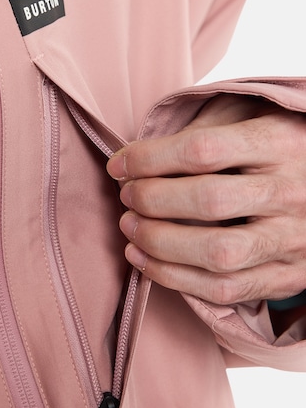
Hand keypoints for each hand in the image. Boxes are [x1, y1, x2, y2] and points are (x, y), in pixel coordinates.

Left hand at [107, 95, 305, 304]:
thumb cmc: (275, 148)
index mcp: (281, 141)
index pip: (203, 149)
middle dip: (152, 200)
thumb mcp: (249, 117)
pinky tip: (144, 260)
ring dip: (159, 244)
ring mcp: (293, 239)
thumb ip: (203, 128)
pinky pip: (225, 289)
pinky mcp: (287, 276)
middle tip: (127, 196)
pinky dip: (174, 279)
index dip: (149, 159)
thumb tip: (140, 158)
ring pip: (217, 253)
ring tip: (129, 229)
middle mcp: (292, 192)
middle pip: (209, 200)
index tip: (118, 164)